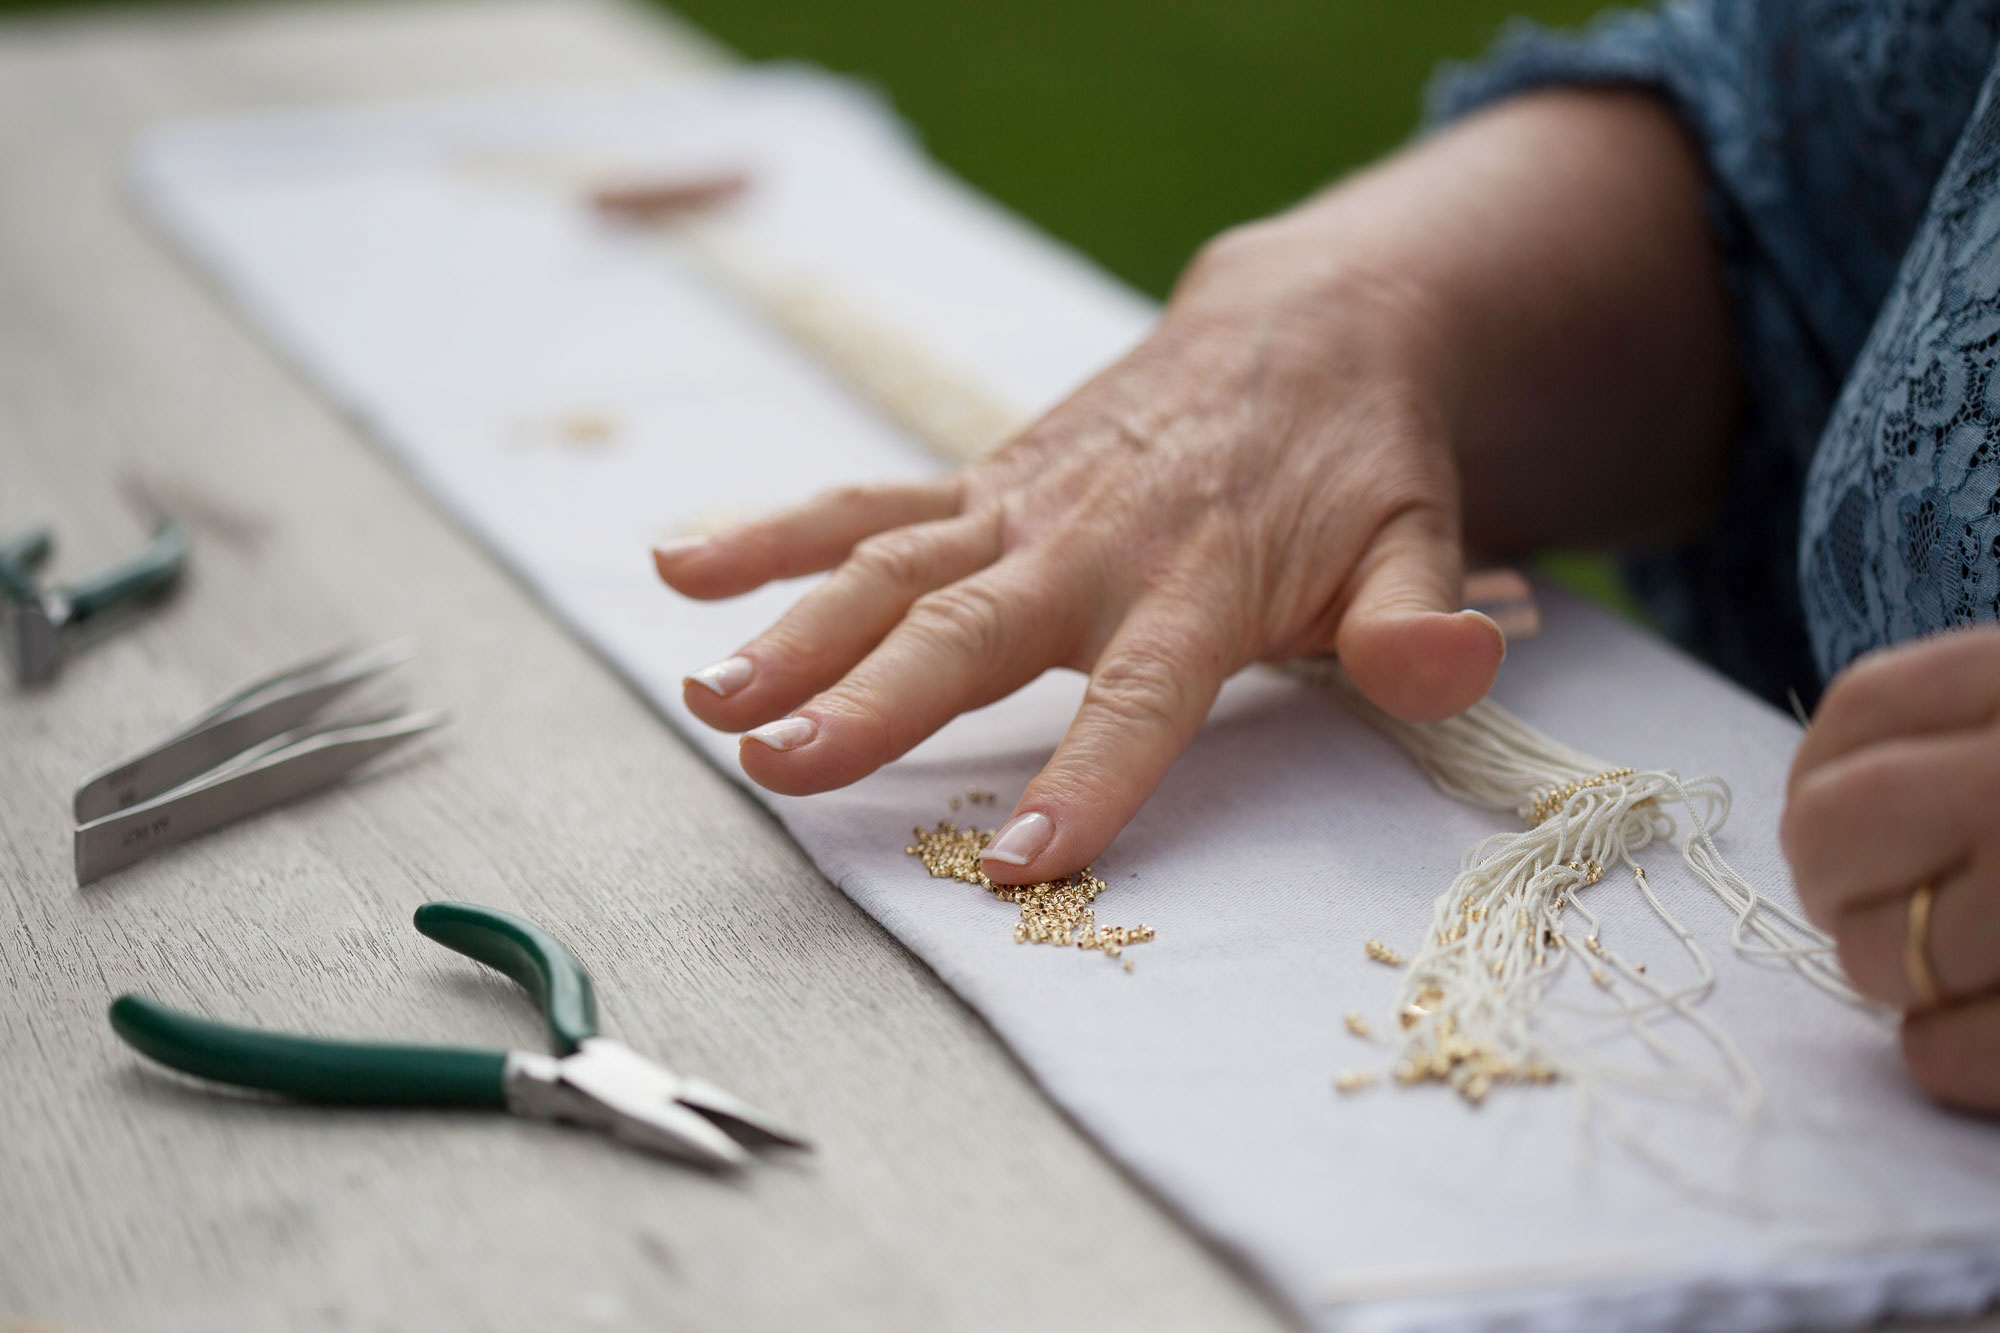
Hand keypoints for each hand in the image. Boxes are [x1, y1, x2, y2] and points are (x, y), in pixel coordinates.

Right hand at [655, 221, 1506, 883]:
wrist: (1308, 324)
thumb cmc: (1357, 464)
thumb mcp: (1421, 539)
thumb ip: (1420, 621)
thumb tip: (1453, 668)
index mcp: (1201, 583)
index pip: (1140, 697)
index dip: (1085, 778)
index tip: (1023, 862)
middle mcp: (1092, 542)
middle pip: (972, 632)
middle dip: (873, 700)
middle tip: (783, 761)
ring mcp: (1022, 504)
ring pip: (891, 567)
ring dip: (792, 626)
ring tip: (708, 696)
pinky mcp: (984, 481)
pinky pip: (869, 505)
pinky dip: (775, 532)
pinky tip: (682, 565)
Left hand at [1782, 625, 1999, 1110]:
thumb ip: (1964, 742)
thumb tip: (1831, 817)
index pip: (1865, 710)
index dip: (1821, 778)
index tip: (1839, 822)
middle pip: (1835, 826)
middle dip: (1838, 883)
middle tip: (1891, 906)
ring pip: (1880, 952)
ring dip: (1893, 974)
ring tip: (1960, 965)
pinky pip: (1950, 1055)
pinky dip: (1944, 1058)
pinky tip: (1981, 1033)